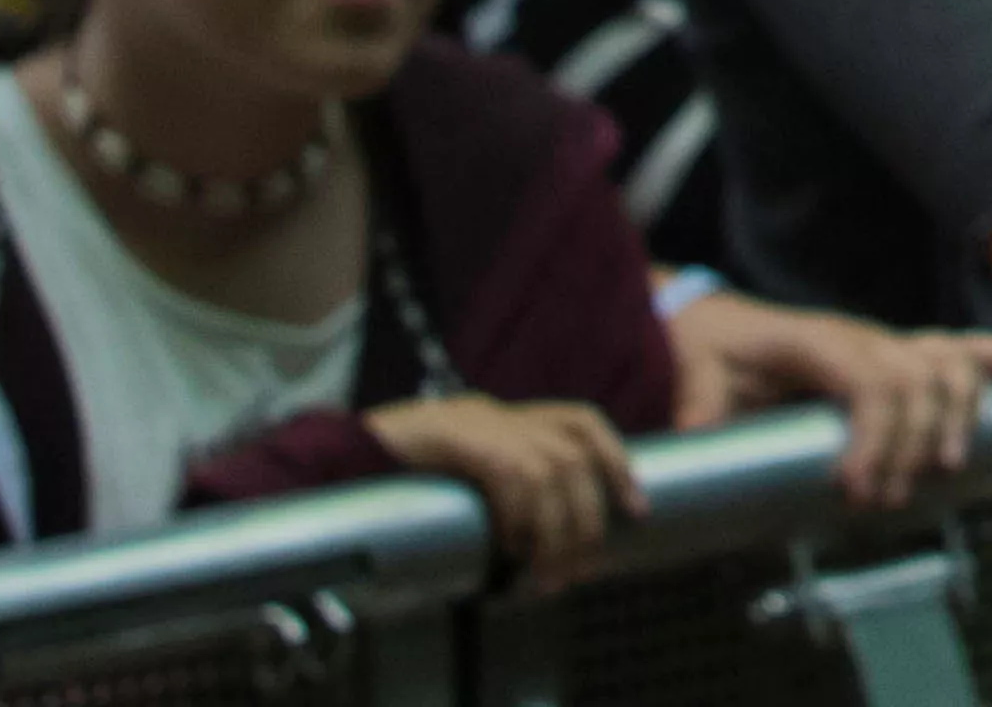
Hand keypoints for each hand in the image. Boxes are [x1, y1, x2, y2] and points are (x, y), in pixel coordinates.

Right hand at [358, 398, 638, 578]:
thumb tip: (546, 542)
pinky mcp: (460, 438)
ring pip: (548, 475)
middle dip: (586, 520)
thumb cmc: (414, 472)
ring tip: (544, 576)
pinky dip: (518, 518)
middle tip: (579, 570)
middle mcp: (504, 414)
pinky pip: (511, 477)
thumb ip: (509, 486)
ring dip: (554, 533)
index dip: (616, 462)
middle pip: (573, 460)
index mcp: (512, 417)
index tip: (637, 508)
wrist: (354, 449)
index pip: (583, 423)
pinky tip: (509, 549)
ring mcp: (483, 422)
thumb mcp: (472, 469)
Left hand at [666, 290, 991, 509]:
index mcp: (817, 341)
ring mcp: (884, 342)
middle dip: (912, 444)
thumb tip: (701, 448)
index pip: (870, 381)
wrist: (714, 323)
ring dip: (958, 416)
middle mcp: (861, 337)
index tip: (856, 489)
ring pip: (946, 366)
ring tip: (946, 468)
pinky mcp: (897, 354)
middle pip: (917, 381)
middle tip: (885, 500)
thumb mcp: (694, 377)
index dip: (876, 436)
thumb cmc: (708, 351)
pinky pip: (956, 347)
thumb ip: (700, 411)